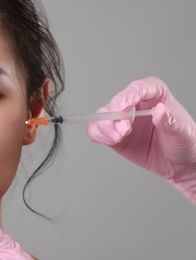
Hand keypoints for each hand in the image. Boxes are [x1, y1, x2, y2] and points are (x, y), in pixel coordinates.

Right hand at [87, 77, 195, 201]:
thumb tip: (160, 110)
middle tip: (123, 130)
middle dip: (116, 116)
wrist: (178, 163)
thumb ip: (169, 121)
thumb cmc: (183, 141)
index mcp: (154, 93)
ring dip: (107, 127)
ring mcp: (122, 119)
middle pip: (117, 101)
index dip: (129, 95)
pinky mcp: (112, 133)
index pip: (138, 88)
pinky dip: (99, 135)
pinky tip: (111, 141)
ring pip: (103, 115)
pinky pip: (97, 130)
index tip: (125, 106)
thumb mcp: (182, 131)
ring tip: (119, 138)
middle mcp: (135, 103)